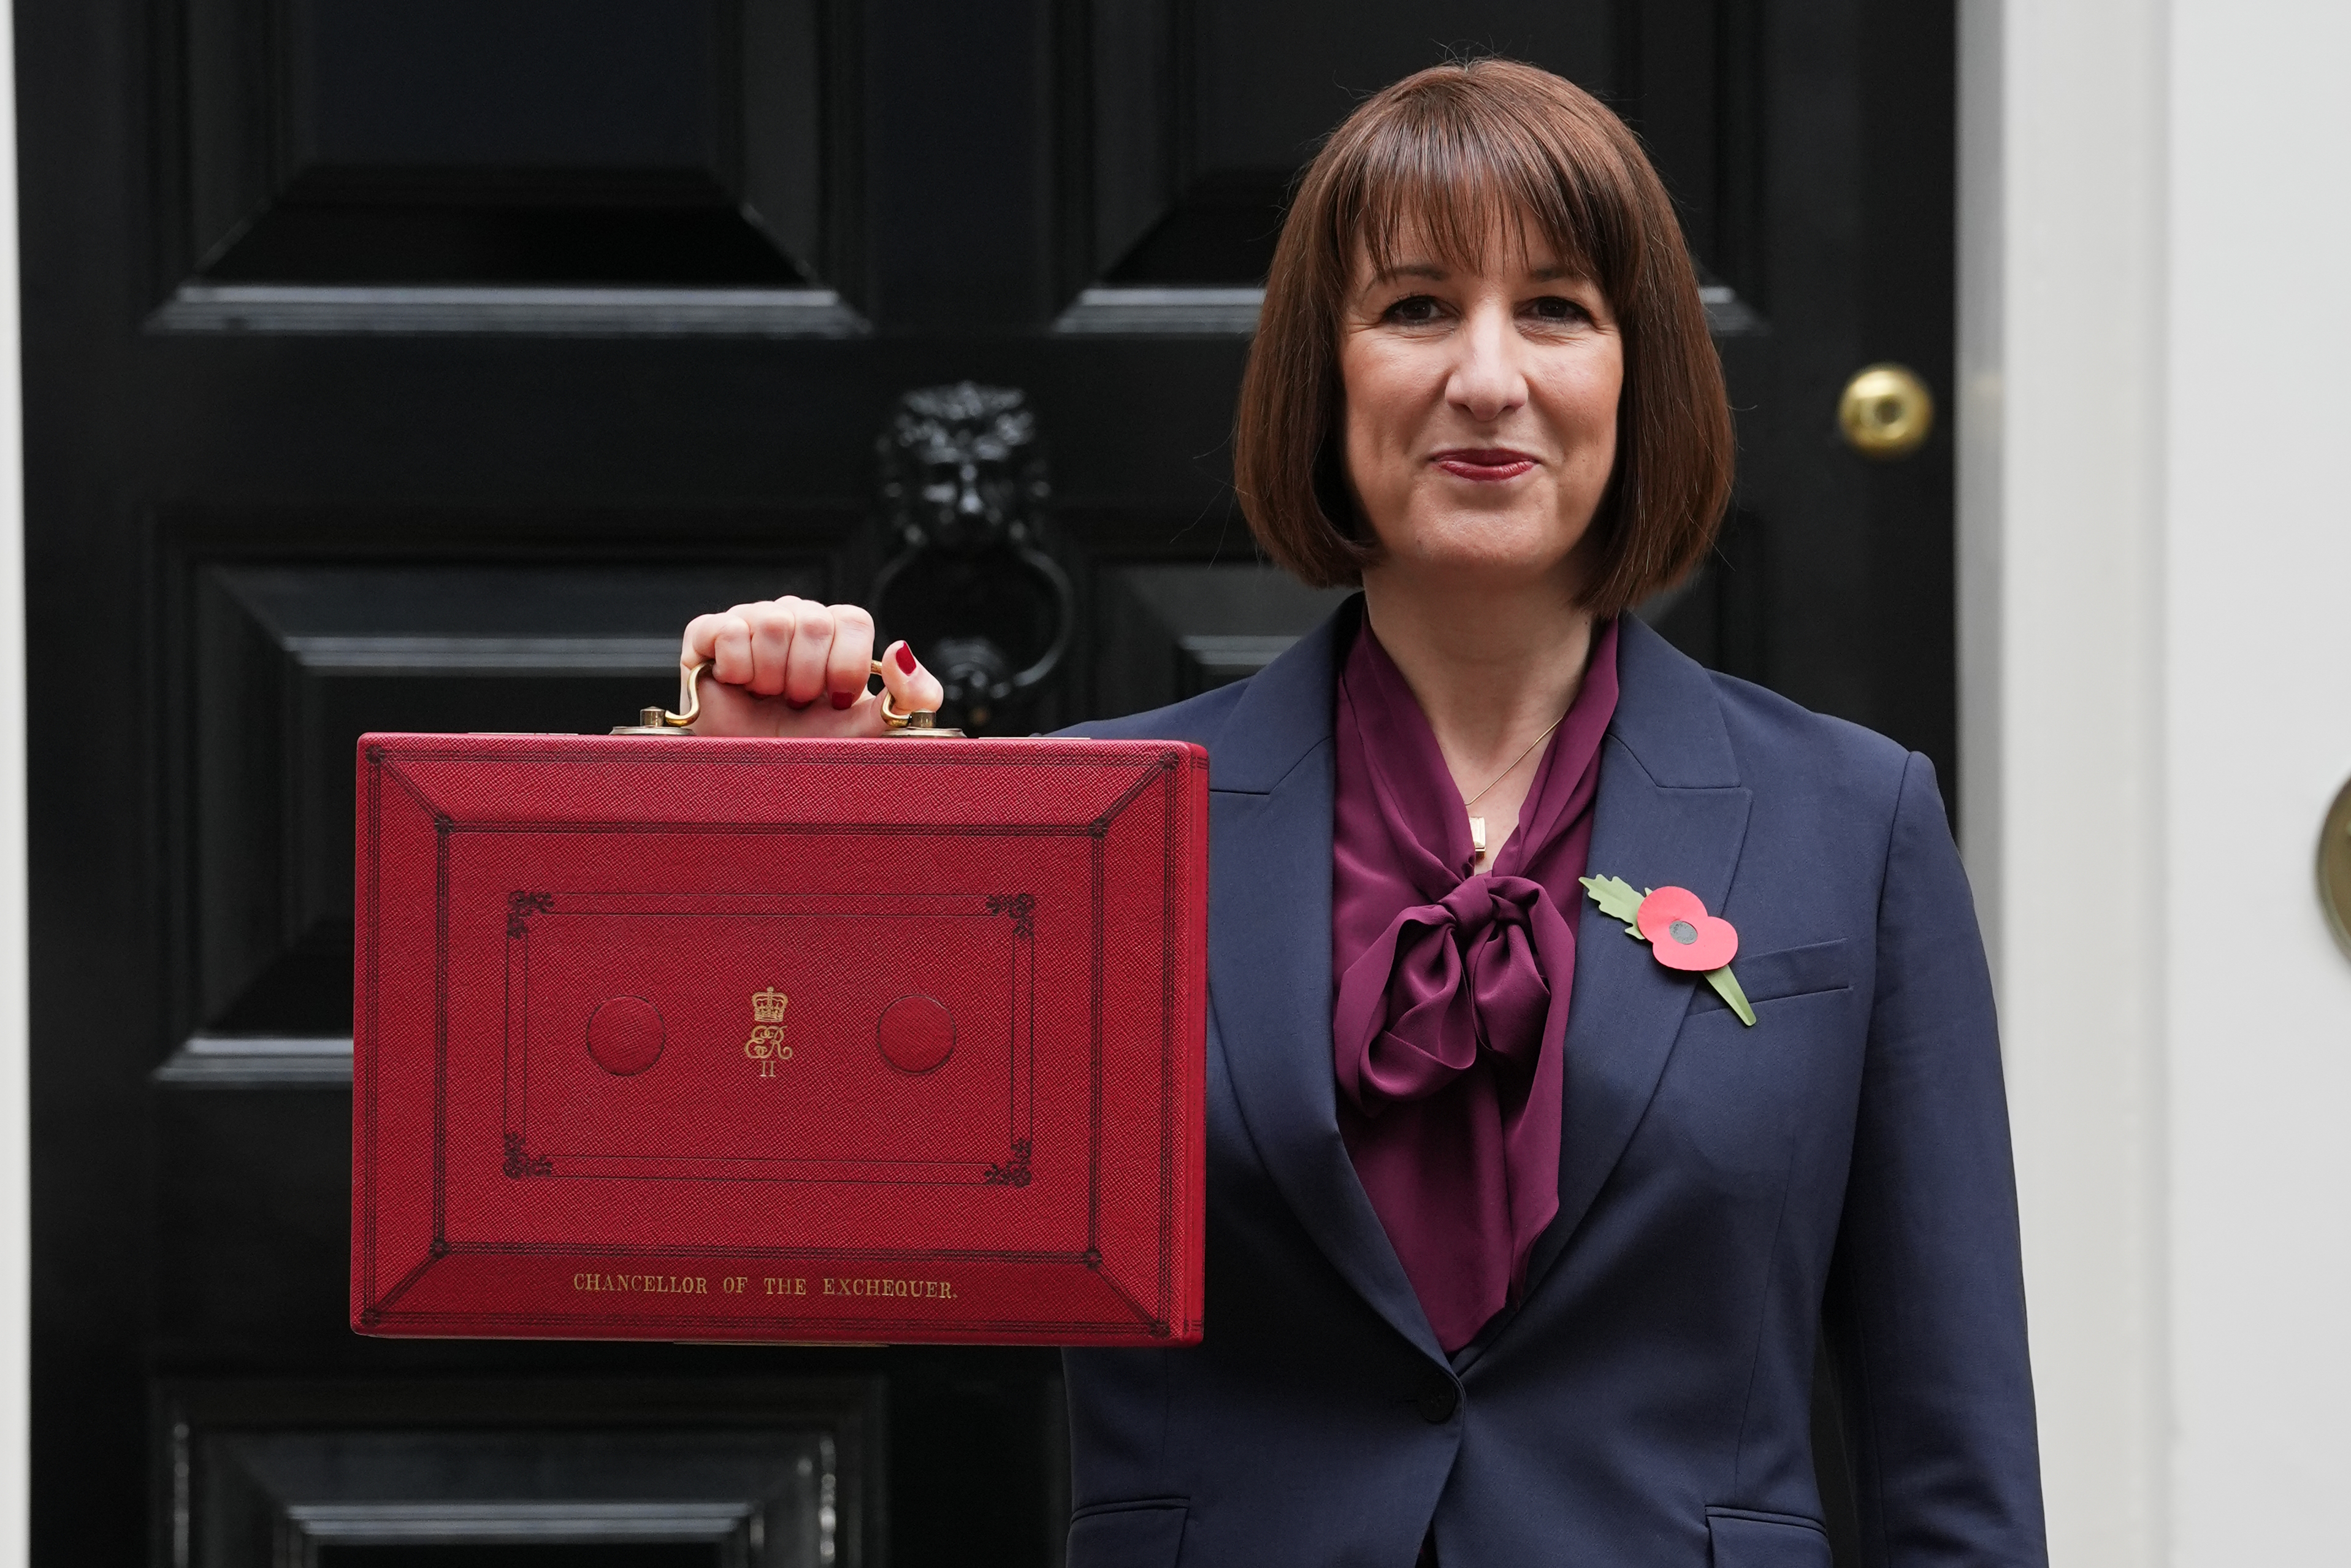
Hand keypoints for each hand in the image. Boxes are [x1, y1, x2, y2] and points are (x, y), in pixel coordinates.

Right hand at [680, 598, 945, 737]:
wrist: (753, 783)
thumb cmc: (808, 752)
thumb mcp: (869, 729)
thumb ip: (909, 696)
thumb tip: (903, 651)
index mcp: (833, 635)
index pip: (852, 619)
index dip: (846, 665)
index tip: (834, 700)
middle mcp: (794, 620)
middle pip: (815, 621)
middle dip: (808, 678)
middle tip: (796, 704)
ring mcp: (749, 622)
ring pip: (773, 623)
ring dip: (772, 677)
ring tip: (767, 699)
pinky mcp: (706, 635)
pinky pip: (729, 630)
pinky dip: (737, 669)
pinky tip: (737, 687)